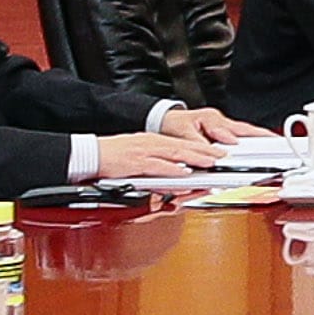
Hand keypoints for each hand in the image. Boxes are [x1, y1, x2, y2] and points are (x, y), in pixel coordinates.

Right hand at [97, 127, 233, 181]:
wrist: (90, 154)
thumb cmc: (113, 156)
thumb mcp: (140, 155)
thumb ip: (160, 162)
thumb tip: (178, 172)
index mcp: (154, 141)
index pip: (184, 143)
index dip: (203, 148)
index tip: (218, 153)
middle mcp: (152, 144)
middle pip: (184, 146)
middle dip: (205, 152)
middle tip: (223, 157)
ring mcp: (144, 152)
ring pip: (175, 154)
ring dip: (194, 158)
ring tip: (211, 162)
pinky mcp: (135, 162)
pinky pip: (157, 166)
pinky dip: (172, 169)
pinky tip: (184, 172)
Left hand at [171, 108, 273, 144]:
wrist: (165, 119)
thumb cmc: (173, 124)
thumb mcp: (181, 132)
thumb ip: (197, 143)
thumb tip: (212, 152)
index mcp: (210, 119)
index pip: (228, 132)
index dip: (235, 140)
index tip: (242, 147)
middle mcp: (219, 120)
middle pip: (245, 129)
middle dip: (262, 135)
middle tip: (276, 142)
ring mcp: (223, 124)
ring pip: (246, 130)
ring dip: (260, 136)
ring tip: (275, 143)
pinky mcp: (223, 129)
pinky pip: (241, 133)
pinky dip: (252, 138)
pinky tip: (260, 143)